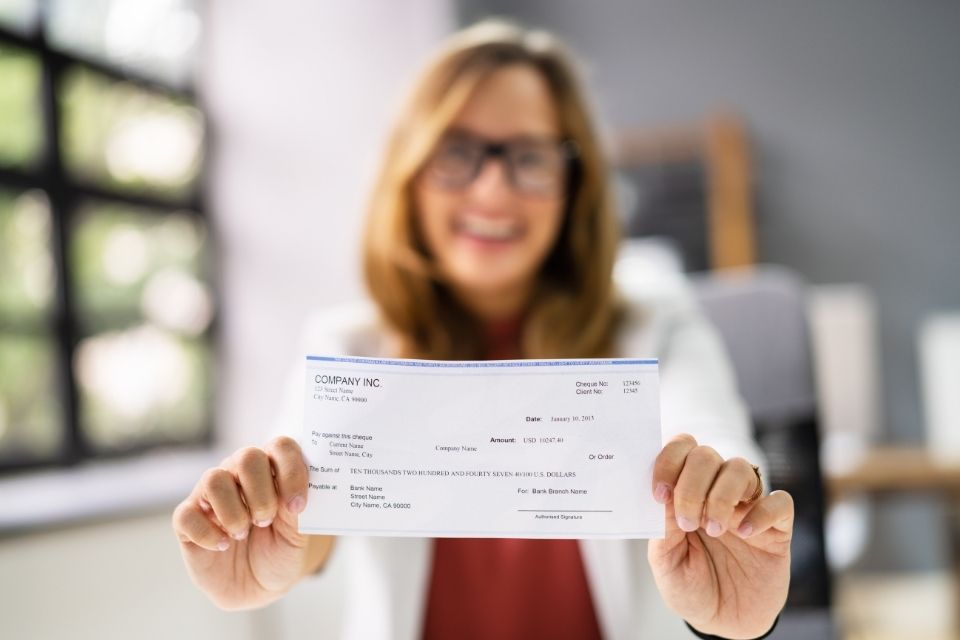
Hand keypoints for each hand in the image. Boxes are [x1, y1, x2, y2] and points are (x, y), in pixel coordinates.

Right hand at [172, 436, 328, 609]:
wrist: (258, 588)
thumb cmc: (280, 552)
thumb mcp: (297, 535)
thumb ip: (295, 510)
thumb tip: (291, 495)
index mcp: (272, 469)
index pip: (281, 447)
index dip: (292, 472)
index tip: (297, 506)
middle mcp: (239, 473)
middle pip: (248, 456)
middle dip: (262, 493)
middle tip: (266, 521)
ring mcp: (211, 494)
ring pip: (214, 479)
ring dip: (234, 512)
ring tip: (243, 533)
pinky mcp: (187, 520)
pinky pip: (187, 515)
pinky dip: (208, 533)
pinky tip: (223, 545)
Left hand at [647, 434, 792, 638]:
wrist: (724, 621)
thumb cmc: (691, 585)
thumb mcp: (666, 563)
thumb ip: (664, 529)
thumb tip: (666, 497)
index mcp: (684, 491)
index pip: (680, 450)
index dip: (668, 461)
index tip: (660, 493)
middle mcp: (715, 491)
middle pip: (707, 455)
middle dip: (692, 484)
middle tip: (688, 522)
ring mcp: (747, 506)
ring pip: (741, 469)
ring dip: (722, 496)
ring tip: (713, 529)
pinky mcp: (777, 528)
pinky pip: (780, 502)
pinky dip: (762, 513)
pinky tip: (745, 534)